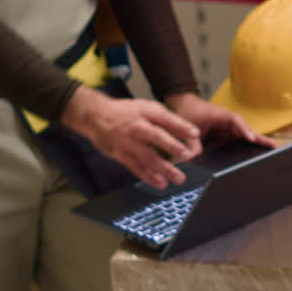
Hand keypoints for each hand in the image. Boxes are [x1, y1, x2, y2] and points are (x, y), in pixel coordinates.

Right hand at [61, 87, 201, 189]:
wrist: (96, 116)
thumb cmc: (127, 112)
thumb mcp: (146, 107)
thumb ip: (165, 118)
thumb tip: (188, 131)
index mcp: (145, 111)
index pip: (165, 118)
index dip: (181, 126)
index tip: (195, 134)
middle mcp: (136, 126)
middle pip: (156, 137)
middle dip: (173, 147)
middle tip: (188, 156)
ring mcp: (127, 142)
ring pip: (147, 156)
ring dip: (164, 168)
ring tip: (179, 177)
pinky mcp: (121, 155)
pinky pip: (136, 168)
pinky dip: (149, 177)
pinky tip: (161, 183)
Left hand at [164, 92, 276, 149]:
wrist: (184, 106)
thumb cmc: (189, 111)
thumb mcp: (189, 127)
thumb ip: (192, 143)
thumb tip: (193, 157)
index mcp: (223, 116)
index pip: (237, 123)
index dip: (245, 131)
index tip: (251, 139)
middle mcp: (230, 123)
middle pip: (247, 132)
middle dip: (260, 139)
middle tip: (274, 147)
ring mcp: (229, 130)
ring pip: (246, 139)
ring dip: (257, 145)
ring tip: (271, 153)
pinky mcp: (227, 137)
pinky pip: (239, 143)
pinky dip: (247, 149)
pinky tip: (254, 158)